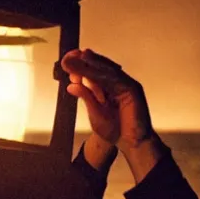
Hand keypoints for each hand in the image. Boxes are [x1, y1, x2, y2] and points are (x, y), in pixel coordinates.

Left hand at [61, 49, 164, 181]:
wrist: (130, 143)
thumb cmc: (115, 129)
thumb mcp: (94, 112)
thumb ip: (86, 97)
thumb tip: (71, 85)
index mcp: (105, 88)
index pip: (91, 73)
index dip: (79, 66)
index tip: (66, 61)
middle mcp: (115, 84)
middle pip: (99, 68)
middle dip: (85, 61)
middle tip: (71, 55)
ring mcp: (125, 85)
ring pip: (108, 70)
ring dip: (95, 62)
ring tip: (82, 56)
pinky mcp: (133, 90)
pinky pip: (118, 79)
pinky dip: (107, 73)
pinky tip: (96, 69)